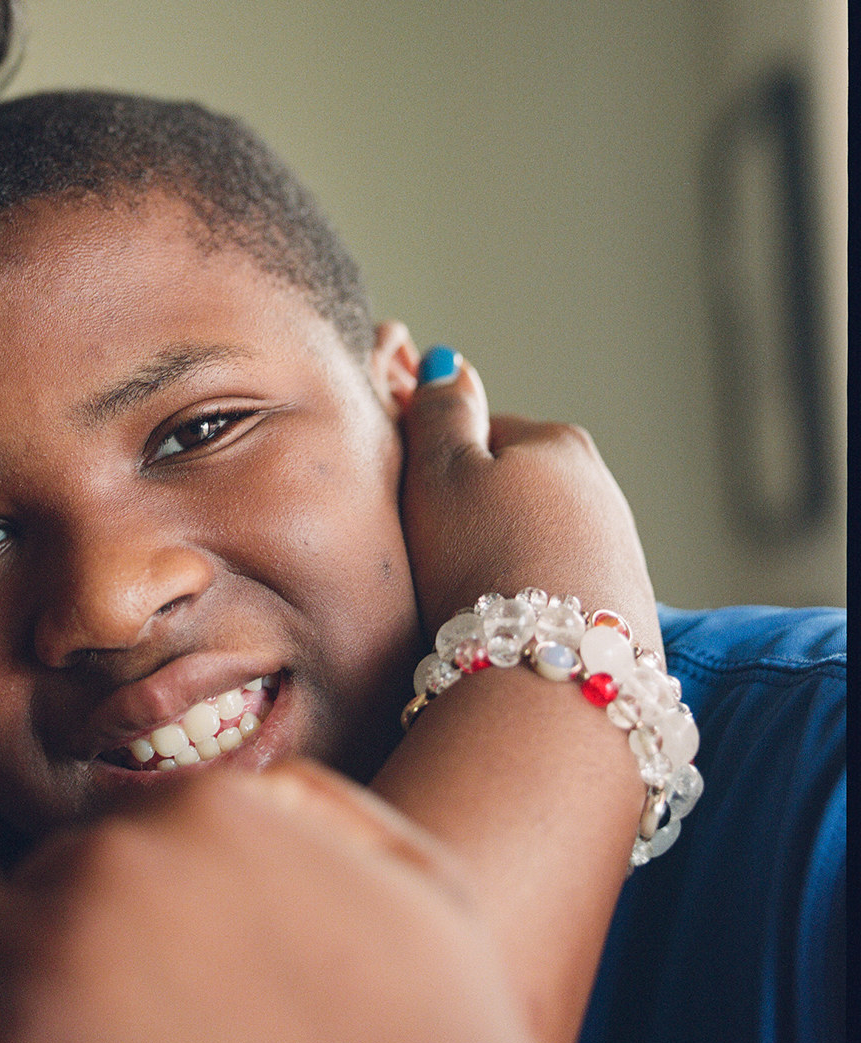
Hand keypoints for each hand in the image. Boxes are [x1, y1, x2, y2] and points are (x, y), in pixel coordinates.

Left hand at [0, 761, 764, 1042]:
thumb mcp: (417, 877)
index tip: (182, 975)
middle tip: (157, 1029)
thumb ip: (317, 805)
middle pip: (58, 874)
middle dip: (95, 937)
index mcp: (212, 803)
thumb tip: (243, 788)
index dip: (152, 909)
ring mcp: (64, 945)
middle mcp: (125, 853)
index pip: (128, 830)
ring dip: (31, 972)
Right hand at [391, 339, 659, 655]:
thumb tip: (449, 363)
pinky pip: (559, 594)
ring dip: (504, 565)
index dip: (440, 470)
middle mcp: (602, 491)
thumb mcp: (441, 471)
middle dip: (477, 520)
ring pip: (538, 545)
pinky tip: (507, 635)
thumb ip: (440, 411)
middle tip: (439, 562)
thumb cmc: (484, 563)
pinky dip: (531, 606)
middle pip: (516, 492)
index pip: (484, 433)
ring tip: (471, 605)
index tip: (419, 511)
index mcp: (560, 442)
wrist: (552, 679)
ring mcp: (619, 556)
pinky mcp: (625, 617)